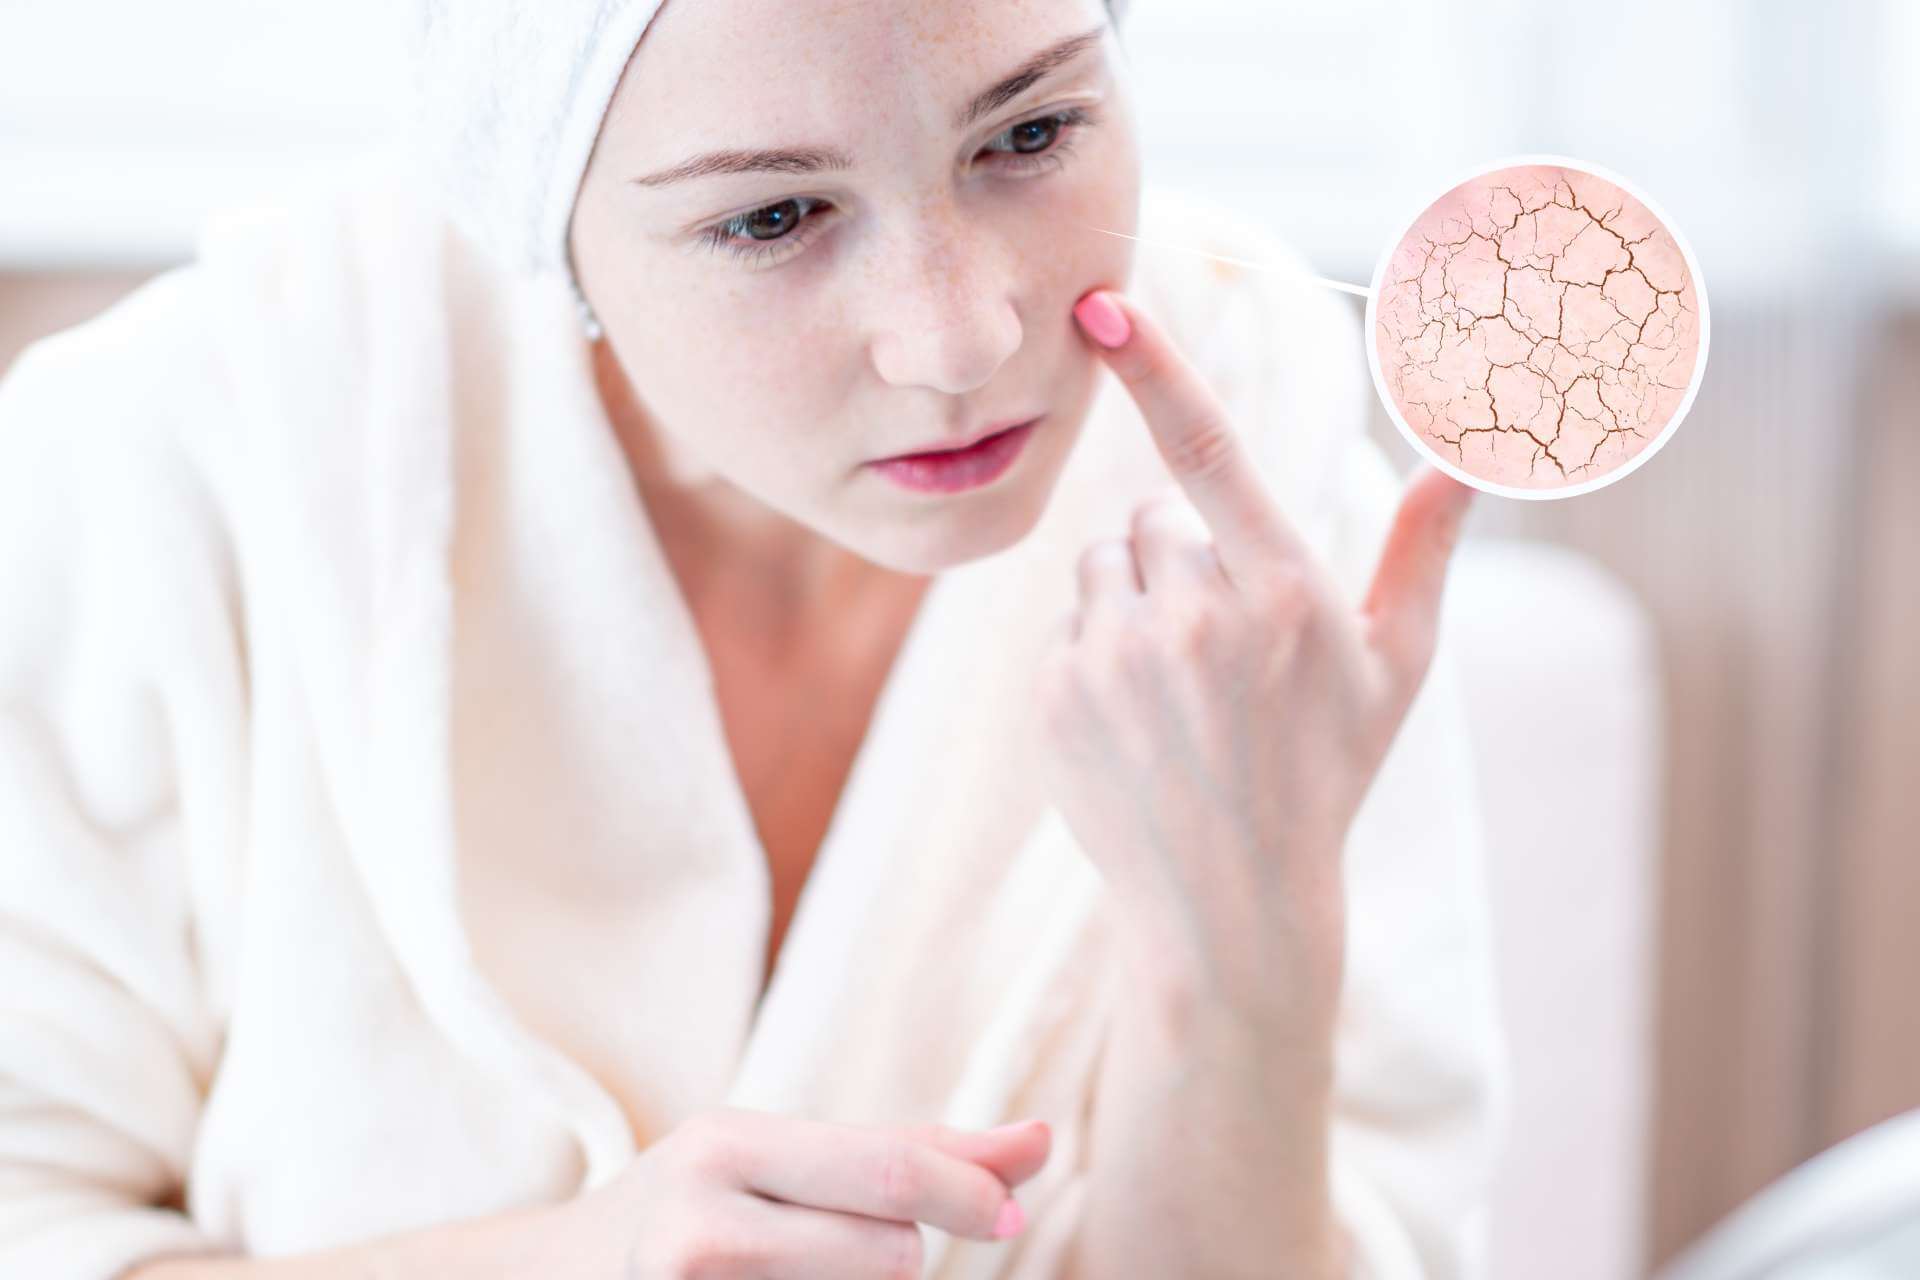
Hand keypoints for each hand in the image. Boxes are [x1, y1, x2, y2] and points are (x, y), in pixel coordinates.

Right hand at [539, 1107, 1051, 1278]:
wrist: (547, 1277)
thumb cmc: (701, 1209)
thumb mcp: (783, 1162)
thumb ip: (909, 1150)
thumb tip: (1039, 1140)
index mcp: (730, 1142)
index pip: (883, 1166)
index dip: (968, 1191)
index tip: (1012, 1211)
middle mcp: (700, 1215)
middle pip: (884, 1254)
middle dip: (901, 1258)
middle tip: (869, 1252)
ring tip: (788, 1273)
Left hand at [1046, 287, 1474, 1045]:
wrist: (1230, 903)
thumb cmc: (1324, 773)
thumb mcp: (1394, 668)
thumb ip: (1424, 550)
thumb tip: (1471, 454)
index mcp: (1283, 595)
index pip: (1209, 452)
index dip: (1156, 368)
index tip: (1102, 303)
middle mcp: (1194, 619)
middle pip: (1153, 518)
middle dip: (1181, 557)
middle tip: (1218, 648)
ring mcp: (1116, 660)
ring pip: (1102, 563)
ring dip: (1133, 599)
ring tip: (1177, 687)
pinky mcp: (1058, 697)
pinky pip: (1066, 623)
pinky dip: (1094, 653)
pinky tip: (1136, 722)